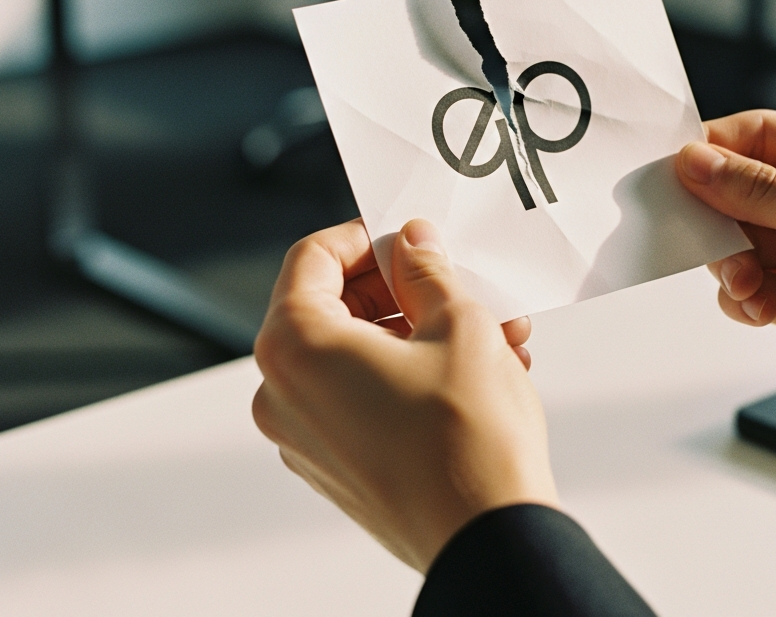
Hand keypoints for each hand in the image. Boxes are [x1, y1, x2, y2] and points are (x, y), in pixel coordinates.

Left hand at [251, 217, 558, 572]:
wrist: (489, 540)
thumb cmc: (469, 433)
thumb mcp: (457, 322)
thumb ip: (425, 270)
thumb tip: (413, 242)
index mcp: (296, 348)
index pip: (312, 258)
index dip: (364, 235)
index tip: (407, 235)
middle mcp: (282, 394)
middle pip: (333, 306)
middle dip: (403, 288)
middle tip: (458, 281)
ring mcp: (304, 437)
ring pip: (357, 352)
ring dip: (420, 330)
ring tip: (493, 330)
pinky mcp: (335, 466)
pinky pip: (361, 393)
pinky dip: (410, 370)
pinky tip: (474, 369)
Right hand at [676, 110, 775, 474]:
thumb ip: (759, 190)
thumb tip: (696, 162)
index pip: (759, 135)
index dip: (714, 150)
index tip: (676, 172)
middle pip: (736, 188)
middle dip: (716, 215)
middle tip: (702, 236)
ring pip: (731, 239)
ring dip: (728, 263)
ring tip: (751, 284)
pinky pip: (740, 284)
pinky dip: (739, 297)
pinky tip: (763, 309)